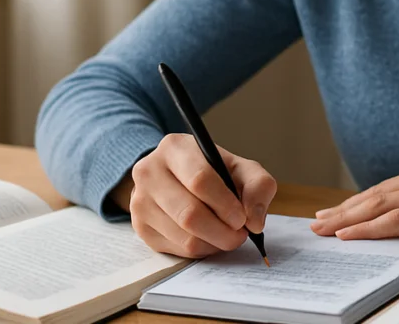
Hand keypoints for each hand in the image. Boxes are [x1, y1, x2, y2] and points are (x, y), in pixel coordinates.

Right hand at [121, 134, 276, 258]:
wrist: (176, 177)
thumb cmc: (213, 172)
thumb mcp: (240, 168)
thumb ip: (258, 186)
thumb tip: (255, 221)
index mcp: (175, 148)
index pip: (200, 180)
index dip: (225, 204)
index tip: (242, 219)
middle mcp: (149, 172)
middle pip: (189, 214)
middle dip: (222, 231)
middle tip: (240, 235)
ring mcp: (140, 201)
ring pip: (184, 237)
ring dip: (214, 243)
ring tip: (227, 235)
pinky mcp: (140, 226)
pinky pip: (177, 250)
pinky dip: (201, 250)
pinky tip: (209, 238)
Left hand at [310, 158, 398, 242]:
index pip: (384, 189)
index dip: (355, 202)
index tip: (333, 213)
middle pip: (374, 194)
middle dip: (342, 210)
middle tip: (315, 223)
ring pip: (378, 205)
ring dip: (346, 219)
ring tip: (323, 230)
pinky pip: (396, 219)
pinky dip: (368, 227)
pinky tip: (349, 233)